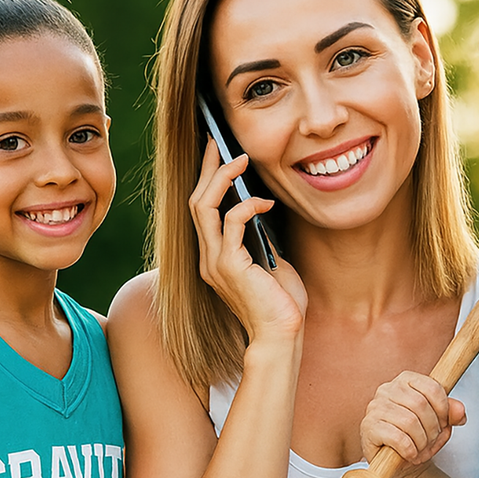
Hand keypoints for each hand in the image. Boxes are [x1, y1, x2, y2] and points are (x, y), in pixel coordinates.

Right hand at [189, 139, 305, 342]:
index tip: (216, 153)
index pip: (201, 210)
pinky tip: (265, 202)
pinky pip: (231, 222)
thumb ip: (259, 238)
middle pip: (196, 201)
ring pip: (204, 207)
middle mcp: (207, 258)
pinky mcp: (230, 265)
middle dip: (207, 168)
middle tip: (218, 141)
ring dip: (221, 178)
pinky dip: (247, 206)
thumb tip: (261, 209)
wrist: (281, 336)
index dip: (207, 180)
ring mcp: (214, 262)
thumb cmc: (280, 303)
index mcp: (214, 258)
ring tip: (239, 159)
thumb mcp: (269, 261)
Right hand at [360, 371, 465, 475]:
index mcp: (406, 380)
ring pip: (409, 421)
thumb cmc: (417, 436)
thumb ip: (451, 414)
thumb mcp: (439, 423)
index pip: (432, 387)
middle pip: (420, 404)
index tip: (444, 422)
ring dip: (421, 441)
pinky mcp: (368, 427)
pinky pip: (396, 437)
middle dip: (432, 427)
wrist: (398, 461)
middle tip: (432, 439)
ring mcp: (375, 407)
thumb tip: (460, 412)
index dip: (443, 409)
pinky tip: (410, 454)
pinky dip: (409, 449)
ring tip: (420, 448)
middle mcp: (387, 389)